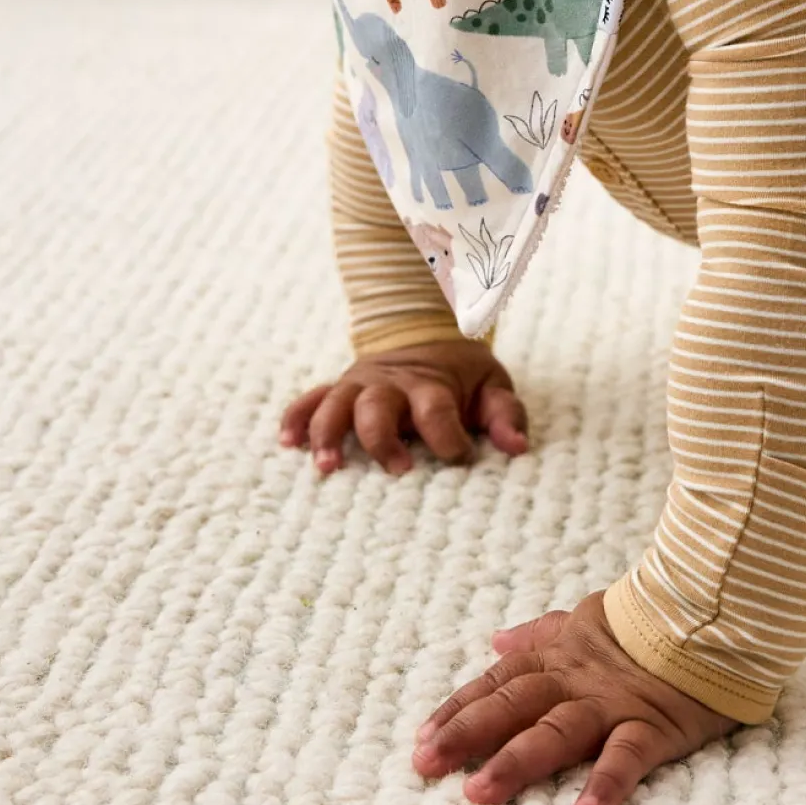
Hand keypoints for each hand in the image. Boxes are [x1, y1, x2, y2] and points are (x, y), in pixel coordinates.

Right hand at [277, 338, 526, 474]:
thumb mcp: (492, 388)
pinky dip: (296, 418)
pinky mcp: (339, 390)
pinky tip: (288, 443)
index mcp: (431, 384)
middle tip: (396, 470)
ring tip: (325, 466)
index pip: (436, 409)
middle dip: (383, 438)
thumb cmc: (462, 376)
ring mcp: (360, 386)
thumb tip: (517, 447)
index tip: (459, 458)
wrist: (428, 334)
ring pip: (336, 404)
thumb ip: (505, 416)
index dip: (448, 434)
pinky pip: (310, 399)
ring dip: (327, 433)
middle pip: (378, 407)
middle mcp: (390, 385)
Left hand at [412, 589, 740, 804]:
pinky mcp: (656, 723)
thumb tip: (496, 642)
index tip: (423, 738)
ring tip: (481, 793)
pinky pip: (630, 754)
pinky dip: (608, 780)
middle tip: (426, 764)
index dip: (461, 709)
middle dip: (469, 734)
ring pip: (559, 731)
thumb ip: (540, 634)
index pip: (500, 683)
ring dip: (519, 760)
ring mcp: (614, 703)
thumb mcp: (585, 618)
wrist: (713, 607)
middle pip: (516, 705)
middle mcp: (578, 681)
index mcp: (560, 657)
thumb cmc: (647, 620)